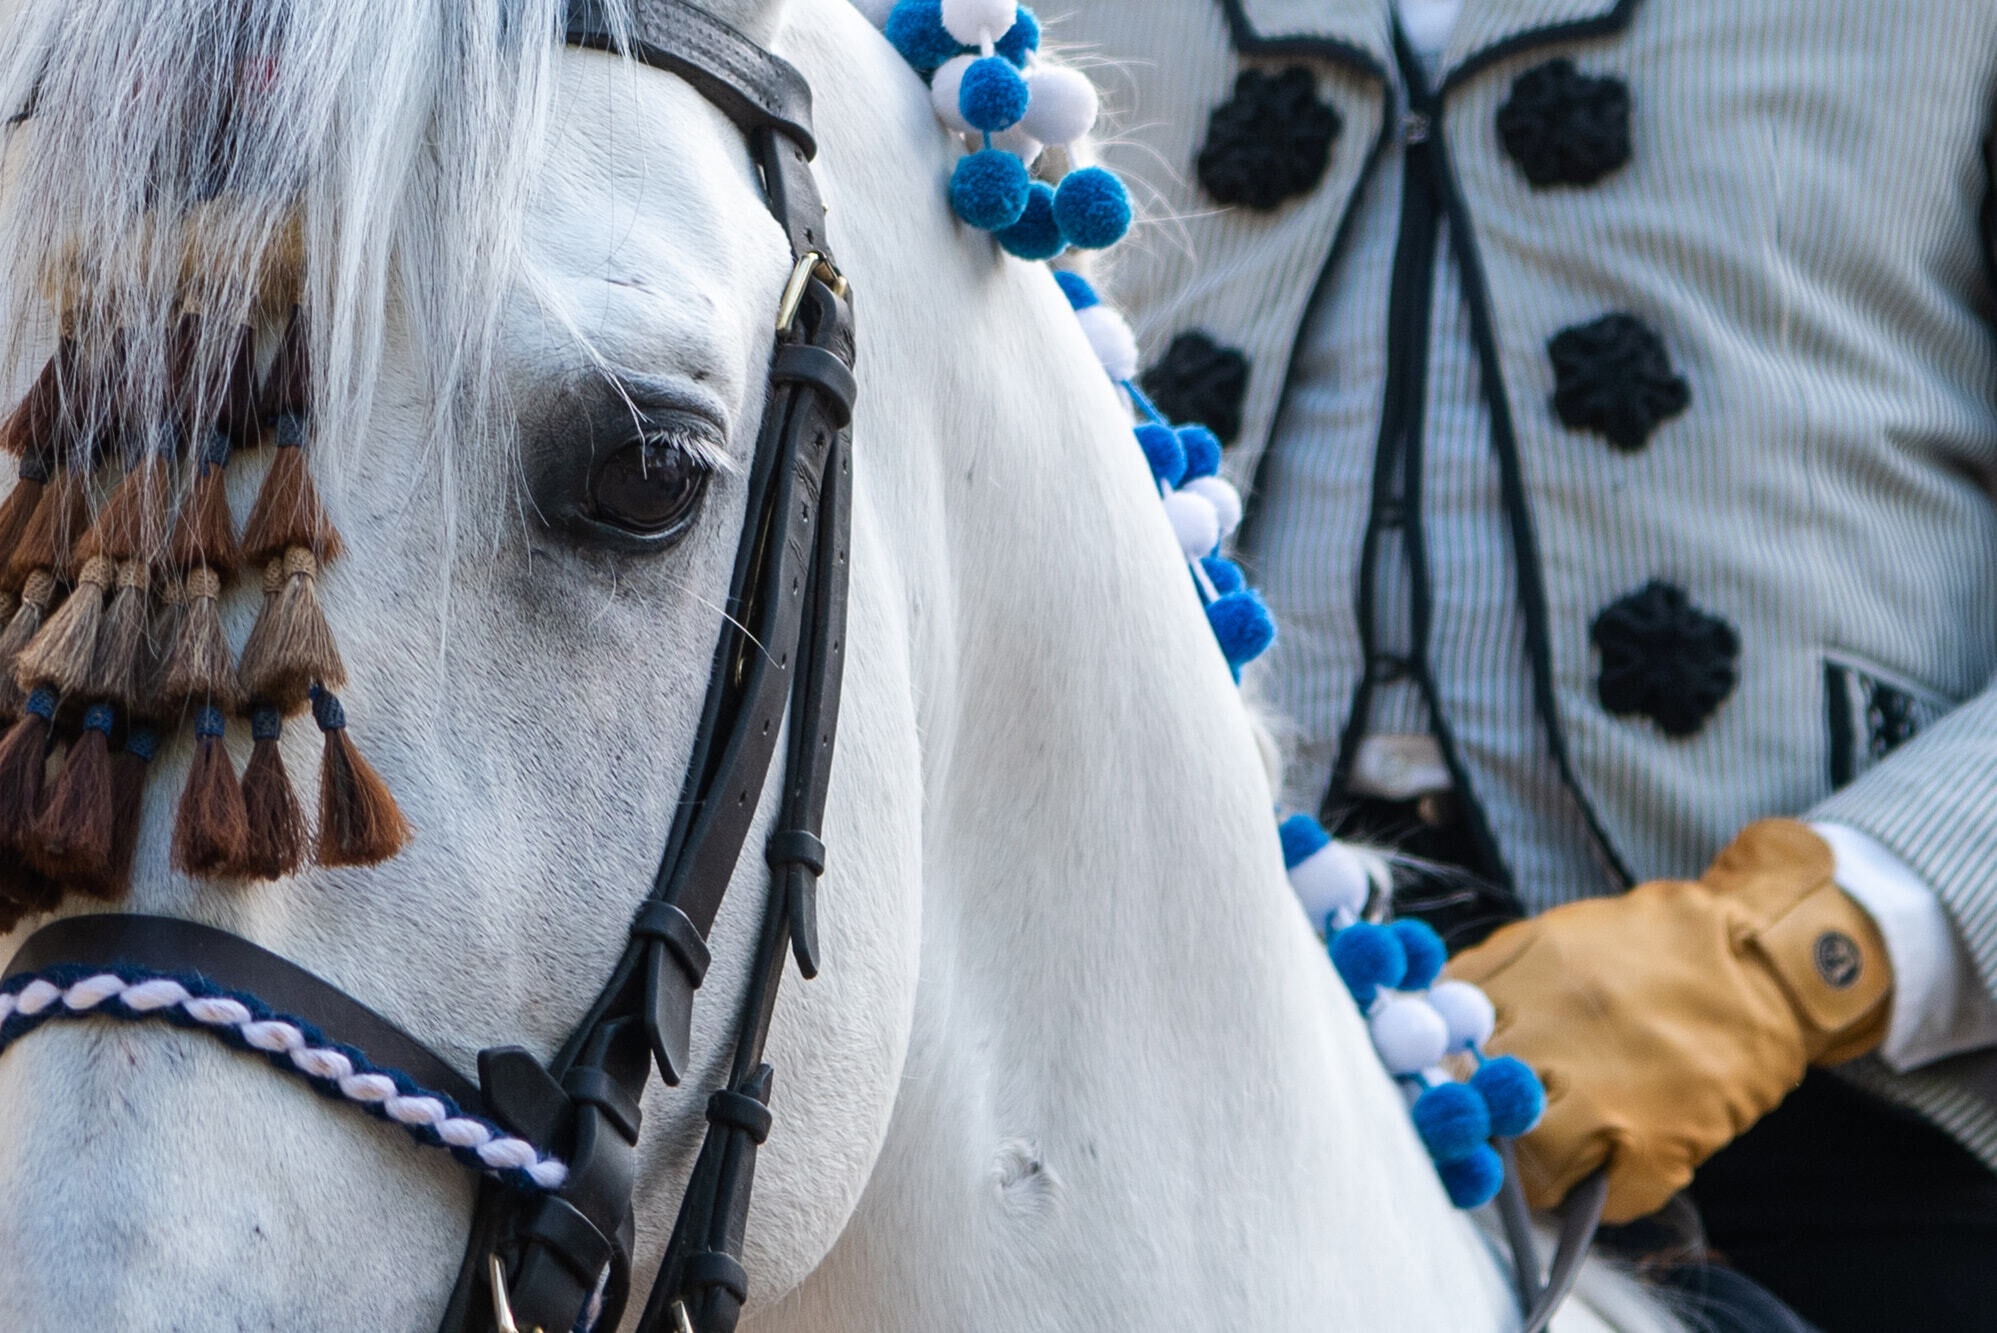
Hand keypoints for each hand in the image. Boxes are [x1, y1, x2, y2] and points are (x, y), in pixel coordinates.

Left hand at [1446, 819, 1891, 1222]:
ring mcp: (1608, 1090)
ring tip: (1534, 1154)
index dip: (1421, 1065)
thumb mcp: (1554, 937)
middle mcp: (1557, 1030)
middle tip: (1470, 1129)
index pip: (1436, 1035)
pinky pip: (1602, 1195)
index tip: (1422, 1081)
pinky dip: (1590, 1194)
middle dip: (1462, 1120)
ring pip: (1523, 1159)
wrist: (1767, 956)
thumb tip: (1426, 1020)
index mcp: (1526, 974)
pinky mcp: (1658, 1139)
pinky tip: (1594, 1167)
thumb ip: (1489, 977)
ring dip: (1521, 1166)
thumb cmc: (1652, 948)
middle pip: (1469, 1101)